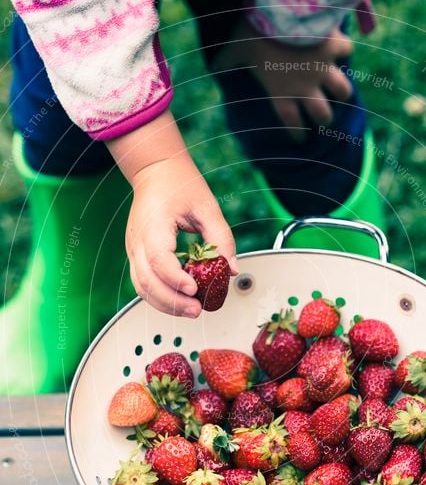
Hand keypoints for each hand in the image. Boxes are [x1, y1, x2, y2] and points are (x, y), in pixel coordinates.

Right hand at [126, 157, 236, 315]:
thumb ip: (221, 238)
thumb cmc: (180, 185)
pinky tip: (180, 302)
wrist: (156, 172)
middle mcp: (137, 240)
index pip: (158, 258)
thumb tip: (232, 269)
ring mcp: (134, 249)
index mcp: (153, 224)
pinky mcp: (136, 256)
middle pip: (147, 280)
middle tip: (197, 310)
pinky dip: (160, 297)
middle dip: (173, 301)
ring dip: (166, 304)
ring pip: (142, 287)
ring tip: (191, 311)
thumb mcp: (208, 207)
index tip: (195, 289)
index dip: (175, 278)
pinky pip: (143, 284)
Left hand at [214, 18, 353, 140]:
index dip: (297, 133)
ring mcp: (323, 68)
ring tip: (341, 93)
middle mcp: (305, 86)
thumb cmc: (254, 32)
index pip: (291, 122)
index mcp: (281, 91)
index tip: (300, 138)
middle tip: (324, 119)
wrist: (282, 10)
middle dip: (324, 119)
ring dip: (342, 93)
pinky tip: (343, 45)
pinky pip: (346, 50)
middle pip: (322, 114)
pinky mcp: (334, 47)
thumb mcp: (235, 48)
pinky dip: (345, 48)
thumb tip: (213, 68)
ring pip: (341, 91)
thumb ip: (226, 61)